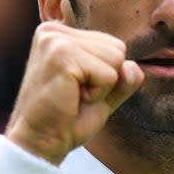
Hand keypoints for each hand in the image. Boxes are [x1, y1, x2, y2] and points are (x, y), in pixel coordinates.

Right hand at [5, 21, 144, 164]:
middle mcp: (54, 31)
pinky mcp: (61, 55)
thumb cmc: (66, 119)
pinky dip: (97, 94)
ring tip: (73, 95)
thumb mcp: (101, 94)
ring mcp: (56, 40)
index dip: (104, 75)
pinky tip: (72, 98)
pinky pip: (108, 75)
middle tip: (74, 94)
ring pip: (116, 59)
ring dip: (100, 87)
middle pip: (117, 48)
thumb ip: (122, 78)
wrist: (41, 142)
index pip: (113, 44)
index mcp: (59, 33)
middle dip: (104, 79)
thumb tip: (132, 67)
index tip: (75, 89)